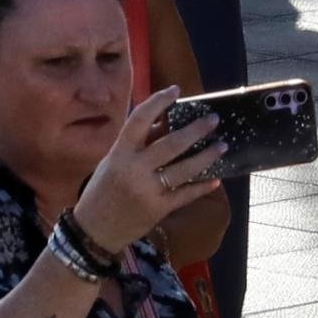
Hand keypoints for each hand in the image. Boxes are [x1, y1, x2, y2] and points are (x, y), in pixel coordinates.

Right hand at [73, 86, 226, 251]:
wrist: (95, 228)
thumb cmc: (102, 190)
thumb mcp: (112, 162)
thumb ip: (135, 145)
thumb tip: (159, 125)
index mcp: (119, 152)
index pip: (139, 119)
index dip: (158, 102)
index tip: (175, 90)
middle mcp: (134, 168)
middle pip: (170, 144)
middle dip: (195, 130)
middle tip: (213, 120)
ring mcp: (148, 189)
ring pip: (184, 169)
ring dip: (206, 156)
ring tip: (222, 146)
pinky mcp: (159, 209)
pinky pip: (186, 194)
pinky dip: (202, 186)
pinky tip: (215, 179)